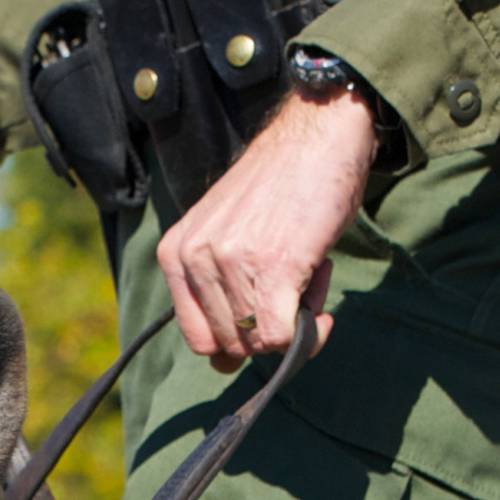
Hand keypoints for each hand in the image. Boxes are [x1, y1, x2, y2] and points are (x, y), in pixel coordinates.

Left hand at [155, 89, 375, 371]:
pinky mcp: (273, 269)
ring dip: (295, 322)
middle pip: (231, 344)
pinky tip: (323, 313)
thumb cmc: (281, 187)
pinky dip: (310, 337)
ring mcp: (231, 264)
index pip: (199, 338)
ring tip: (307, 275)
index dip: (237, 341)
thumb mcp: (227, 233)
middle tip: (294, 287)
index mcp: (175, 253)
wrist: (317, 135)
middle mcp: (195, 259)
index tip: (264, 319)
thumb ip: (218, 292)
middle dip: (268, 330)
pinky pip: (282, 337)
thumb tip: (224, 363)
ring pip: (259, 342)